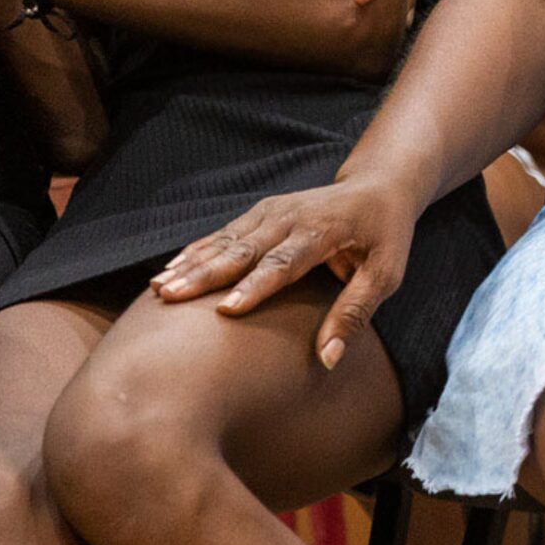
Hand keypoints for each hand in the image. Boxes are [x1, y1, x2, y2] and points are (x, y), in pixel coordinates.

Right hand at [151, 174, 421, 369]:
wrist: (377, 186)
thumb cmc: (384, 236)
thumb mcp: (385, 275)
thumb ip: (354, 313)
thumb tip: (328, 358)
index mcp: (322, 230)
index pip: (284, 262)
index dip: (255, 286)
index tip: (227, 310)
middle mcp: (290, 216)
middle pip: (242, 249)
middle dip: (205, 275)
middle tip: (171, 298)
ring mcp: (270, 211)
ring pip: (224, 241)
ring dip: (191, 264)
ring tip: (159, 288)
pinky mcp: (258, 214)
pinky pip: (222, 235)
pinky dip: (195, 253)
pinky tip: (169, 271)